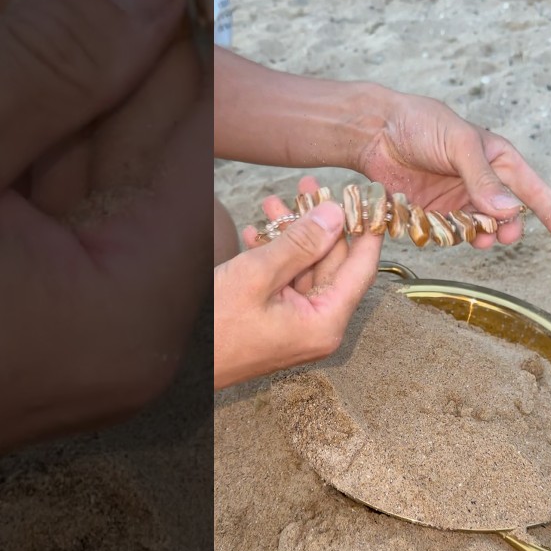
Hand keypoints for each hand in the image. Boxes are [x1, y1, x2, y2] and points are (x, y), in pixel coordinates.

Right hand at [0, 0, 205, 519]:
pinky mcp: (2, 317)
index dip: (156, 32)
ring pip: (60, 165)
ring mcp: (58, 327)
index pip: (187, 134)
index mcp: (129, 310)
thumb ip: (48, 62)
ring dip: (2, 76)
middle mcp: (115, 327)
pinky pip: (10, 204)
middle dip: (67, 47)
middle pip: (125, 148)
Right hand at [214, 176, 382, 389]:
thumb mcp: (257, 276)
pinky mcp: (278, 322)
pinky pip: (287, 283)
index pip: (361, 269)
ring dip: (292, 236)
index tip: (371, 198)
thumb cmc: (215, 329)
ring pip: (306, 269)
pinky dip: (276, 256)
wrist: (178, 361)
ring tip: (274, 202)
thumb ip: (300, 244)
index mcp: (325, 323)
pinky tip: (257, 233)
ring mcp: (298, 326)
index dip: (367, 231)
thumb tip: (335, 215)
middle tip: (307, 188)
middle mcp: (319, 327)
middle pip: (333, 265)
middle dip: (318, 224)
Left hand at [354, 90, 550, 255]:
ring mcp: (459, 201)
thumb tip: (508, 211)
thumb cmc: (420, 124)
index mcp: (500, 161)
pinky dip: (451, 237)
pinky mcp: (434, 214)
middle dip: (508, 230)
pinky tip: (440, 226)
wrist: (374, 131)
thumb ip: (482, 178)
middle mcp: (483, 184)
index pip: (537, 194)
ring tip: (474, 233)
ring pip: (481, 231)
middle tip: (500, 235)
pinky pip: (452, 235)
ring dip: (480, 236)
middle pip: (509, 219)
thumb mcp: (459, 144)